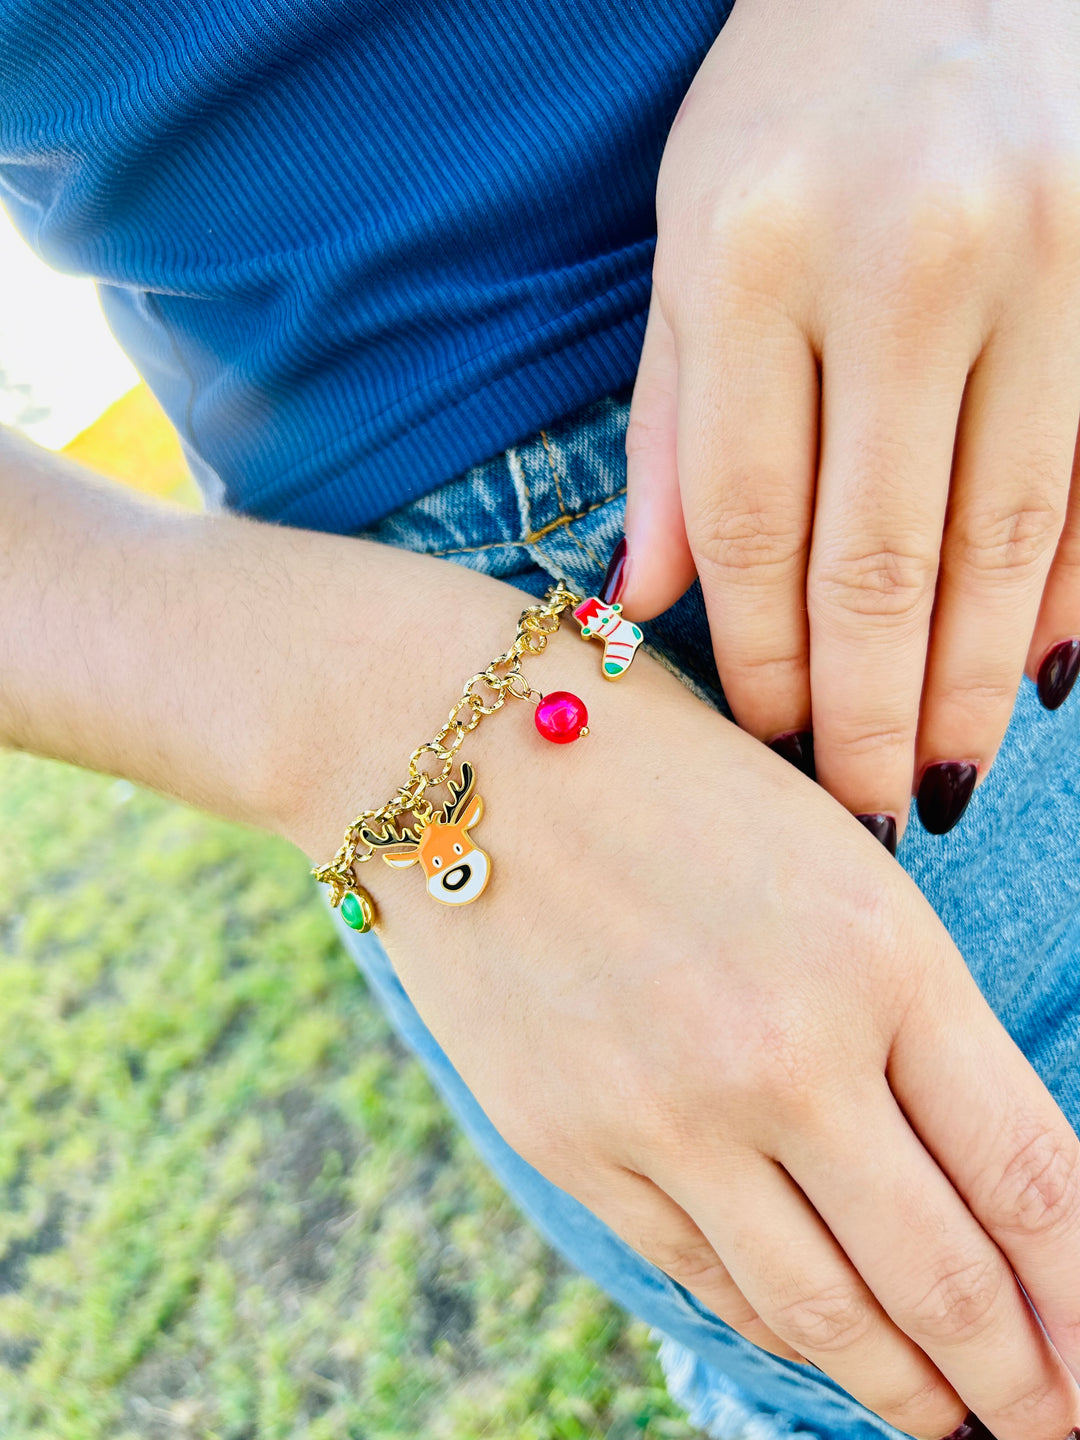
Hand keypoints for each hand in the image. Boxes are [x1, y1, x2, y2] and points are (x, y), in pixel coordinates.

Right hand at [285, 571, 1079, 1439]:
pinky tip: (812, 1338)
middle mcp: (784, 1051)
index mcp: (880, 955)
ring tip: (942, 1419)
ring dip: (900, 1384)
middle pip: (943, 1277)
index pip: (1032, 1178)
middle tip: (1050, 1430)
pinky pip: (700, 1272)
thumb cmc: (674, 782)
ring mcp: (667, 1110)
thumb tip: (988, 1177)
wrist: (463, 752)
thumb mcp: (831, 863)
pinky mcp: (570, 1143)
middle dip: (1016, 1381)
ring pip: (820, 1308)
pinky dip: (774, 1323)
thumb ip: (913, 1015)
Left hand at [623, 0, 1079, 840]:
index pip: (754, 518)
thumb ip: (673, 421)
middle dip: (876, 709)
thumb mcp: (691, 235)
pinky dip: (1073, 590)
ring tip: (949, 777)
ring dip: (977, 680)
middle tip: (870, 810)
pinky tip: (1042, 674)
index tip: (773, 741)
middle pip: (884, 552)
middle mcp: (911, 258)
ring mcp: (1048, 261)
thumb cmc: (796, 103)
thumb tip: (648, 596)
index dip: (763, 657)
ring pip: (1010, 535)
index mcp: (760, 249)